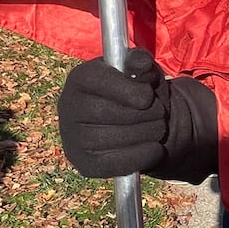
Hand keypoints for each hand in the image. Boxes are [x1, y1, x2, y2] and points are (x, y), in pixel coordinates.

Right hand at [57, 47, 168, 176]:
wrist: (140, 124)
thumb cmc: (139, 92)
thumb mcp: (145, 72)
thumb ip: (142, 63)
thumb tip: (139, 63)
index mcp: (80, 78)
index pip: (98, 81)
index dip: (129, 90)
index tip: (148, 96)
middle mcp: (68, 107)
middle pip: (105, 112)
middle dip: (143, 114)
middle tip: (160, 113)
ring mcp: (72, 137)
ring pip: (109, 139)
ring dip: (145, 134)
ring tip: (158, 128)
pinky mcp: (84, 163)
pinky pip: (111, 164)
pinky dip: (140, 156)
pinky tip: (155, 148)